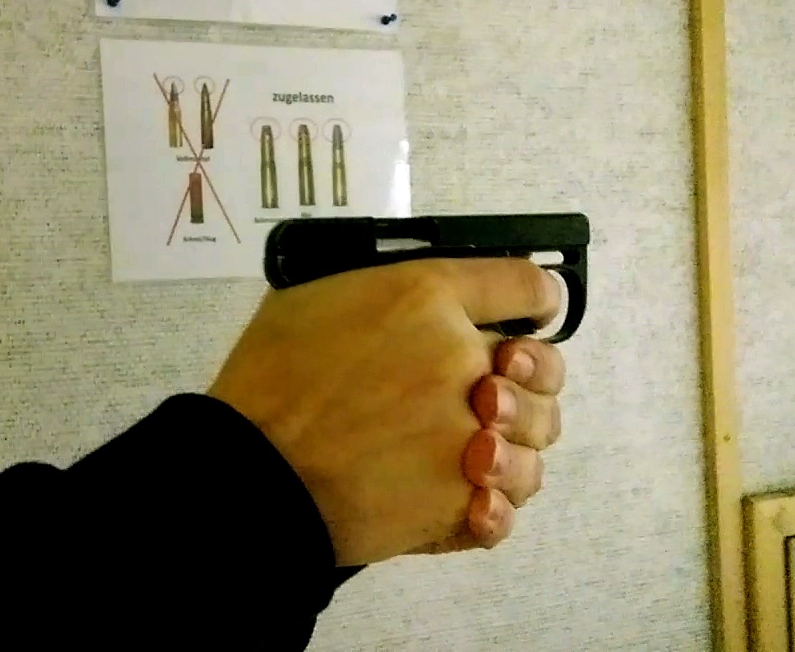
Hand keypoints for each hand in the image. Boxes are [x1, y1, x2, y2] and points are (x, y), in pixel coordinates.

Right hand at [207, 258, 561, 566]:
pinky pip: (506, 507)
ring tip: (474, 452)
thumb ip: (378, 287)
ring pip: (536, 441)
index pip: (523, 287)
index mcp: (425, 298)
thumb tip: (411, 297)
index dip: (532, 302)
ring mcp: (468, 435)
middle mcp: (460, 361)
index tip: (528, 316)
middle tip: (494, 392)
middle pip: (546, 369)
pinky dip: (492, 506)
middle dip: (530, 379)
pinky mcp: (457, 501)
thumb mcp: (308, 295)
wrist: (249, 473)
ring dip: (514, 444)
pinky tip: (469, 496)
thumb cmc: (268, 386)